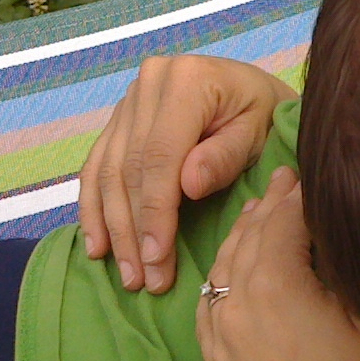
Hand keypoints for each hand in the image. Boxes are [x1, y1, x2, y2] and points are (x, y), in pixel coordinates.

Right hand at [80, 54, 293, 293]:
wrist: (252, 91)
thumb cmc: (264, 115)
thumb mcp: (260, 132)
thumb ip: (225, 156)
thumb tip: (188, 185)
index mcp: (185, 81)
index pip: (160, 156)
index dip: (155, 210)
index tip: (156, 255)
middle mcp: (148, 85)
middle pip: (130, 168)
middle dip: (134, 230)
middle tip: (144, 279)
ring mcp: (128, 101)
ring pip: (108, 172)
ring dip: (114, 229)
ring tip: (128, 274)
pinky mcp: (119, 120)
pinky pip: (96, 167)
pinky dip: (95, 209)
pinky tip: (99, 246)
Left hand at [195, 169, 359, 360]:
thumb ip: (351, 266)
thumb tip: (340, 231)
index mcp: (275, 281)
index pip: (286, 215)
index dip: (304, 191)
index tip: (319, 171)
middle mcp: (236, 299)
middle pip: (251, 233)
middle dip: (272, 205)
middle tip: (289, 178)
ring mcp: (219, 332)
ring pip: (226, 265)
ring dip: (247, 235)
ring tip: (264, 213)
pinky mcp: (216, 360)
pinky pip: (213, 299)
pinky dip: (228, 274)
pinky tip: (240, 270)